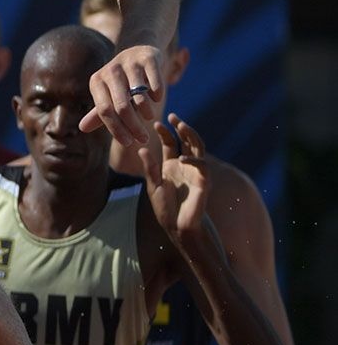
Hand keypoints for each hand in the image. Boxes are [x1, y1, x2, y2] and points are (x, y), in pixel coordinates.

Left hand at [80, 43, 164, 147]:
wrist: (139, 51)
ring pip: (139, 97)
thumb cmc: (121, 81)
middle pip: (122, 107)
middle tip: (143, 138)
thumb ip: (99, 113)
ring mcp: (130, 63)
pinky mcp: (149, 58)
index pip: (104, 111)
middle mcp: (111, 71)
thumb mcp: (108, 94)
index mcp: (97, 81)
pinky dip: (157, 96)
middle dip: (133, 127)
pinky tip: (156, 99)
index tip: (128, 143)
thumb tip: (82, 129)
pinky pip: (155, 84)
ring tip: (149, 118)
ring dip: (147, 112)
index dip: (116, 129)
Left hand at [140, 114, 212, 241]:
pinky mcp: (203, 182)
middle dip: (181, 128)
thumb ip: (149, 168)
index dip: (166, 132)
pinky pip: (202, 166)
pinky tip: (181, 158)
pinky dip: (193, 160)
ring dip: (191, 136)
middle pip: (187, 141)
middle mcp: (185, 166)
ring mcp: (196, 172)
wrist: (178, 227)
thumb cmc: (166, 208)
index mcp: (172, 165)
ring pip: (198, 148)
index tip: (157, 123)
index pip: (171, 143)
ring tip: (182, 126)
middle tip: (173, 117)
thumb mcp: (153, 186)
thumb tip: (141, 149)